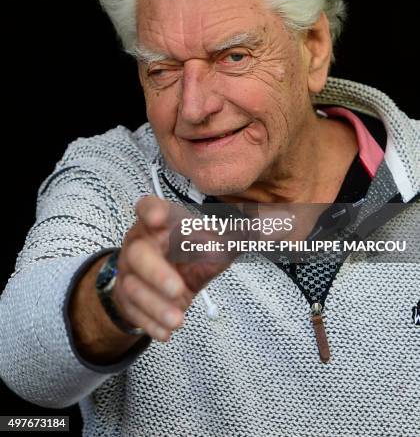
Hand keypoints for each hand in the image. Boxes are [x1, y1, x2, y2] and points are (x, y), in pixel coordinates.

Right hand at [112, 196, 231, 341]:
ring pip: (134, 287)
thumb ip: (242, 236)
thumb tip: (277, 224)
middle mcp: (140, 244)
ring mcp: (130, 272)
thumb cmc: (190, 254)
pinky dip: (150, 323)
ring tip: (178, 320)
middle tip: (178, 289)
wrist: (166, 284)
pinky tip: (166, 331)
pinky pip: (133, 311)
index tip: (157, 217)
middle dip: (156, 273)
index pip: (149, 207)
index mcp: (160, 224)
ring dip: (156, 306)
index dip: (151, 210)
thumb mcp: (216, 244)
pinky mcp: (127, 298)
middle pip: (138, 253)